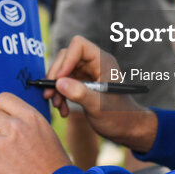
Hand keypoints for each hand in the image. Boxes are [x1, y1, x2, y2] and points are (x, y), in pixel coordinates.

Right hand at [44, 36, 156, 153]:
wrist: (125, 128)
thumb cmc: (119, 116)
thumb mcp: (99, 106)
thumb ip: (80, 93)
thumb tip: (58, 83)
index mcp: (103, 61)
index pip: (79, 45)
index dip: (66, 59)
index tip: (58, 79)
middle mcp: (94, 64)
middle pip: (66, 57)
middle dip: (55, 76)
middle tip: (48, 94)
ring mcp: (87, 73)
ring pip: (62, 71)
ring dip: (56, 88)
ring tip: (57, 106)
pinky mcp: (82, 84)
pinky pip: (64, 83)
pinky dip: (60, 95)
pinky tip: (63, 110)